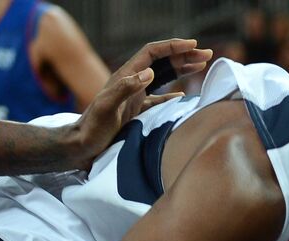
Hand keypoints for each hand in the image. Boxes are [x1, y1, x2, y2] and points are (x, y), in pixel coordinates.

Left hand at [69, 39, 212, 169]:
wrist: (81, 146)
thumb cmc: (93, 129)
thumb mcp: (108, 107)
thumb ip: (126, 88)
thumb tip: (149, 72)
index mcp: (126, 76)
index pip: (153, 52)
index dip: (173, 46)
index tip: (193, 44)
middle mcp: (131, 82)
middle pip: (161, 61)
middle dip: (184, 55)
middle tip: (207, 54)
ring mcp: (134, 96)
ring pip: (162, 76)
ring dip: (181, 70)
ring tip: (201, 66)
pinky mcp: (135, 111)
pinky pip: (159, 98)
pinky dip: (173, 94)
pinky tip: (184, 95)